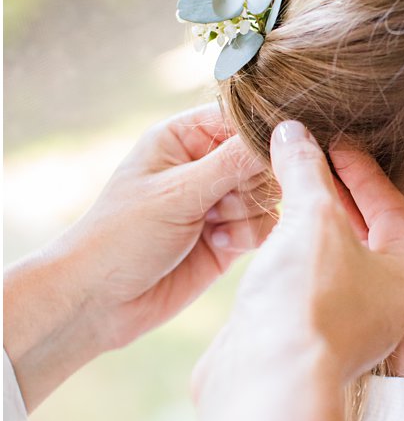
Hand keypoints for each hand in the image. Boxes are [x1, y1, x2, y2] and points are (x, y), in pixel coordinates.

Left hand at [5, 105, 272, 406]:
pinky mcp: (233, 234)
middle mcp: (205, 165)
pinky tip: (219, 245)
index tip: (262, 157)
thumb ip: (232, 163)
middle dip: (251, 182)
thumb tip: (284, 134)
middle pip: (263, 156)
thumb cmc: (122, 237)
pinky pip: (267, 223)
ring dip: (248, 212)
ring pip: (270, 191)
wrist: (102, 301)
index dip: (260, 135)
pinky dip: (249, 235)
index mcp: (183, 138)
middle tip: (220, 201)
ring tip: (212, 227)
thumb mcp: (177, 193)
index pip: (240, 118)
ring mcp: (220, 200)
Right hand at [195, 122, 403, 390]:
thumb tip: (293, 133)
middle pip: (367, 235)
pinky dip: (288, 255)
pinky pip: (303, 286)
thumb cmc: (306, 301)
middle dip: (337, 196)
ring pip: (333, 262)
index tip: (333, 143)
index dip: (363, 170)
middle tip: (310, 162)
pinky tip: (264, 238)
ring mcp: (344, 326)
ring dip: (309, 225)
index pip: (392, 208)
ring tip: (283, 191)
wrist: (267, 382)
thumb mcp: (311, 219)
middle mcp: (383, 305)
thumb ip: (305, 173)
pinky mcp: (304, 340)